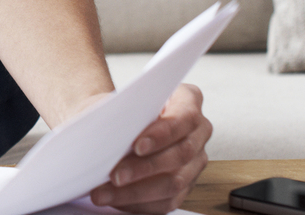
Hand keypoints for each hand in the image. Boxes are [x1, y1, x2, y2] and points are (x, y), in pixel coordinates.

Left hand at [87, 83, 210, 213]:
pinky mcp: (186, 184)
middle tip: (115, 176)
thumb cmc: (118, 108)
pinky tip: (115, 200)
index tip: (137, 146)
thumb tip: (106, 130)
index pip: (185, 118)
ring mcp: (196, 160)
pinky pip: (167, 201)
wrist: (116, 122)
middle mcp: (199, 130)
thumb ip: (119, 110)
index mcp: (188, 100)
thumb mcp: (117, 101)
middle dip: (145, 168)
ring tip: (106, 193)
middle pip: (181, 154)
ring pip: (175, 182)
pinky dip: (138, 203)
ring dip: (137, 191)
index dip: (163, 134)